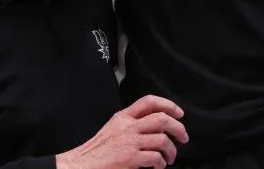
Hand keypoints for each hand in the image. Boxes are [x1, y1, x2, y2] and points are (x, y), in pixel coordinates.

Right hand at [56, 95, 188, 168]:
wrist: (79, 165)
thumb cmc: (96, 151)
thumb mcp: (112, 129)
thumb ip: (130, 124)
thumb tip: (155, 127)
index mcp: (122, 117)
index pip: (149, 101)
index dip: (168, 105)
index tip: (179, 113)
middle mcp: (127, 126)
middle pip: (161, 119)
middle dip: (178, 127)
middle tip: (183, 136)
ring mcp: (129, 142)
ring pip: (162, 140)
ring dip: (171, 150)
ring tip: (170, 158)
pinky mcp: (130, 158)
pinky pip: (156, 158)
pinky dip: (161, 163)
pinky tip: (158, 167)